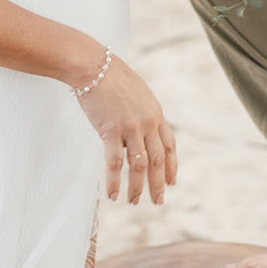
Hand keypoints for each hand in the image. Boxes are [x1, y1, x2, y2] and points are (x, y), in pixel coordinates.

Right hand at [75, 51, 177, 205]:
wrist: (94, 66)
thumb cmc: (112, 76)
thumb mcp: (138, 93)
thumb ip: (142, 113)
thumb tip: (139, 131)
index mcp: (156, 113)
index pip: (169, 145)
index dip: (171, 166)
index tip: (171, 182)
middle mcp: (148, 122)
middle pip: (158, 160)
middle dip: (158, 184)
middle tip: (158, 202)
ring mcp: (131, 128)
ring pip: (138, 165)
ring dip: (137, 187)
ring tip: (134, 201)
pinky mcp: (111, 131)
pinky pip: (115, 163)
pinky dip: (114, 181)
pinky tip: (113, 194)